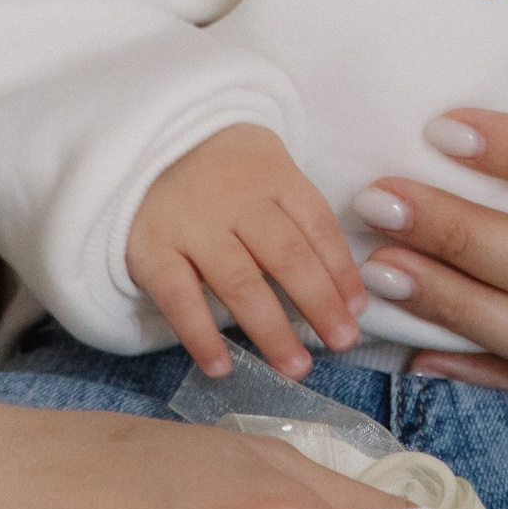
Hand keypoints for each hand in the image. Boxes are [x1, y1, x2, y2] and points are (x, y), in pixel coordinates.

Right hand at [127, 123, 364, 380]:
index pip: (317, 225)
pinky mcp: (151, 249)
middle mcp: (236, 200)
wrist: (150, 140)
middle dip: (318, 303)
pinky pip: (179, 298)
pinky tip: (222, 368)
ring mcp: (192, 225)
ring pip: (240, 281)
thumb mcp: (270, 174)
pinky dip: (201, 336)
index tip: (357, 311)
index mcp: (273, 177)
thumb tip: (343, 292)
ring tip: (295, 367)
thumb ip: (301, 222)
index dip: (341, 270)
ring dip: (272, 330)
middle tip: (342, 342)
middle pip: (286, 255)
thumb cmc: (226, 172)